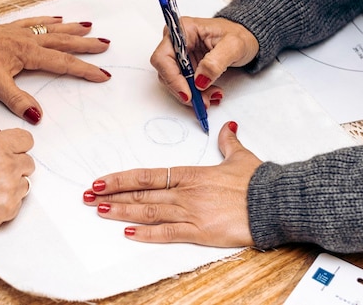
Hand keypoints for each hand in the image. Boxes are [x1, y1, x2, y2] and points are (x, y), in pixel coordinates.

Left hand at [0, 16, 110, 123]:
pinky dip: (49, 20)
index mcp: (28, 53)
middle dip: (86, 44)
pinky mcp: (9, 27)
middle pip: (63, 42)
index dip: (85, 69)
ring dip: (72, 29)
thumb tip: (38, 117)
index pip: (63, 63)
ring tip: (89, 27)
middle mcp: (27, 39)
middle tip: (105, 44)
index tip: (103, 75)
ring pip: (52, 29)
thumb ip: (17, 101)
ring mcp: (19, 31)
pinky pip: (34, 20)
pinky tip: (57, 18)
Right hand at [0, 129, 34, 234]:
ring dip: (13, 184)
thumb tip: (2, 143)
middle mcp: (8, 165)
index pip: (26, 140)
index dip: (18, 146)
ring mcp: (11, 188)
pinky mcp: (10, 208)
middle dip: (16, 166)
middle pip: (28, 162)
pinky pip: (18, 202)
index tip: (14, 150)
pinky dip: (8, 201)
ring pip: (25, 183)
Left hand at [82, 121, 262, 246]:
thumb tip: (227, 127)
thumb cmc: (257, 181)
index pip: (146, 175)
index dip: (121, 178)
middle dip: (112, 195)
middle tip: (88, 197)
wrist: (274, 202)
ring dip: (121, 212)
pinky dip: (147, 233)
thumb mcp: (240, 157)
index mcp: (190, 173)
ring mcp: (191, 212)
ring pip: (148, 211)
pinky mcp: (201, 232)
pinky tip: (129, 233)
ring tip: (99, 212)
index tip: (102, 181)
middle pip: (141, 192)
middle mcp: (185, 192)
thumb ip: (228, 142)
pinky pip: (168, 233)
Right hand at [150, 17, 258, 106]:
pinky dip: (195, 93)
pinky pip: (183, 84)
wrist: (246, 40)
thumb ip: (215, 63)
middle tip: (202, 101)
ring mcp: (180, 55)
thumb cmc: (240, 36)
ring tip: (211, 96)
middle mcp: (176, 42)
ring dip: (191, 94)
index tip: (187, 93)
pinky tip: (209, 94)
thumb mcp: (233, 46)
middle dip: (183, 89)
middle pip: (166, 72)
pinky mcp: (186, 66)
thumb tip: (200, 80)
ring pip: (174, 81)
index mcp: (183, 30)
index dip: (172, 78)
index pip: (163, 57)